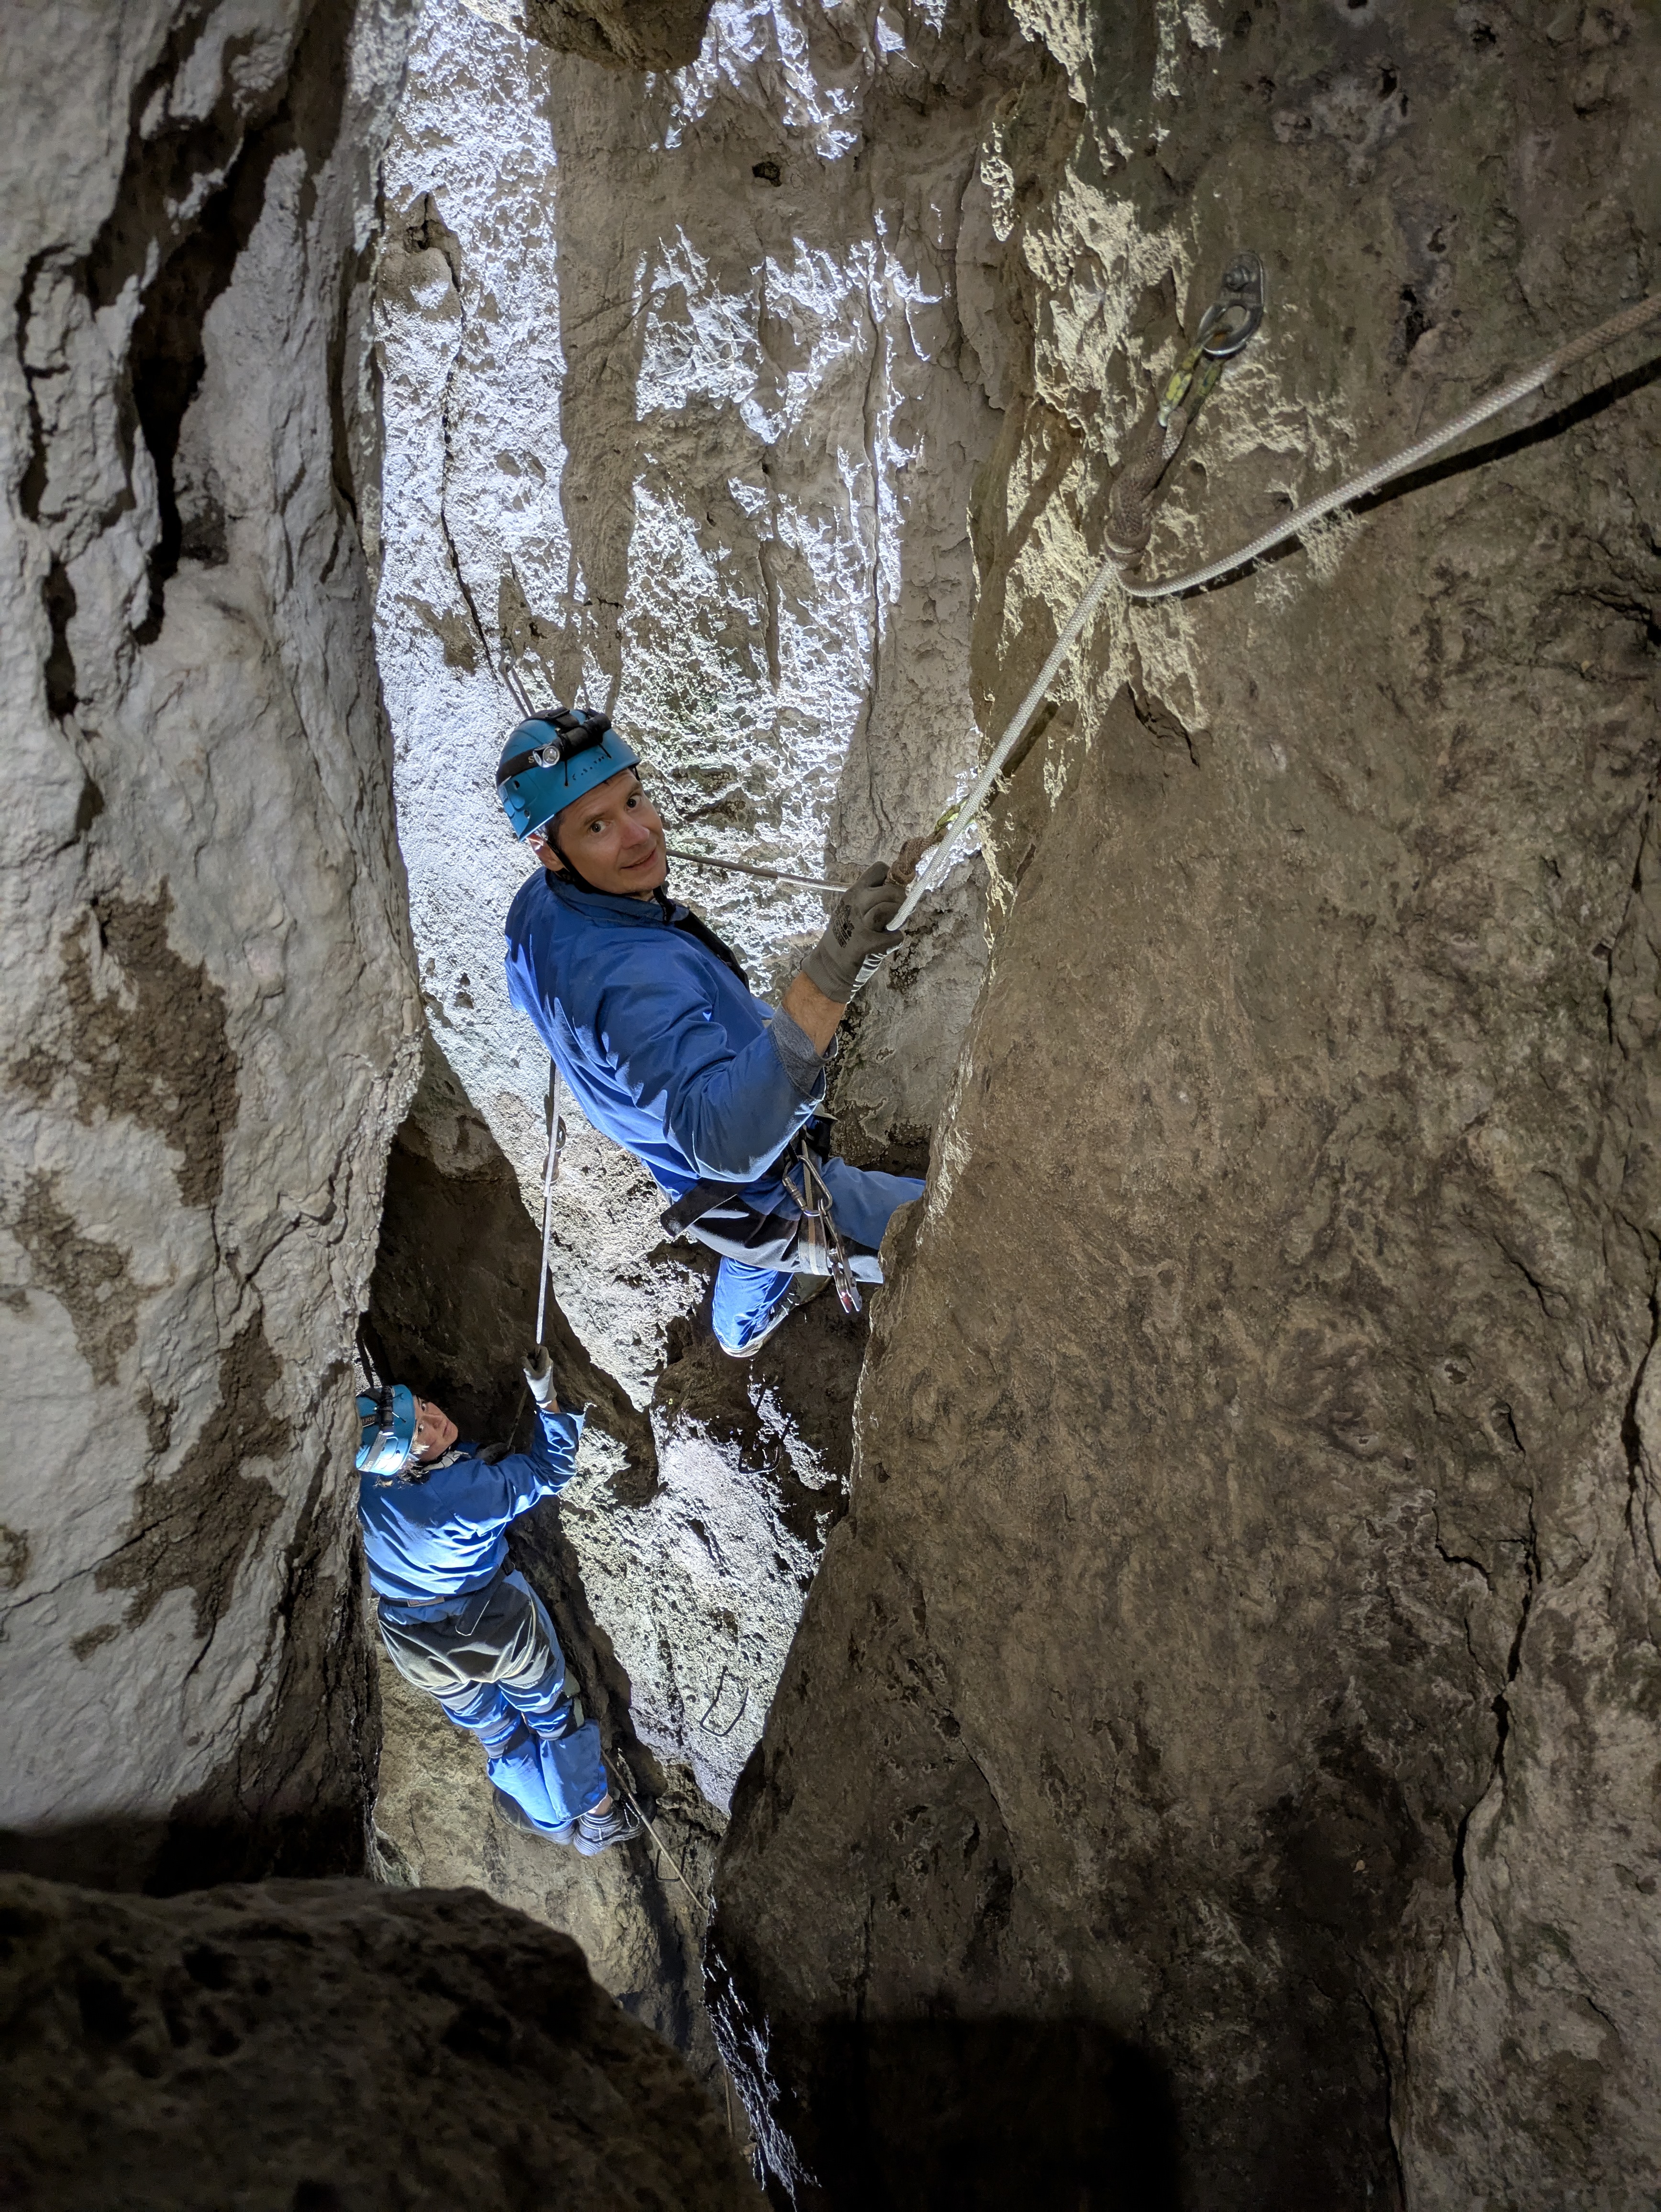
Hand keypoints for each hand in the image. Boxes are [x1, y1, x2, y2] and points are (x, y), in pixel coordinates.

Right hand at [524, 1346, 556, 1406]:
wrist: (546, 1394)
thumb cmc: (538, 1385)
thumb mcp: (530, 1374)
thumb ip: (526, 1364)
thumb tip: (522, 1357)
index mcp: (546, 1362)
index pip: (543, 1349)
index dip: (535, 1349)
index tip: (529, 1355)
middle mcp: (548, 1362)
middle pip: (539, 1353)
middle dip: (532, 1358)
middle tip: (528, 1366)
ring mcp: (547, 1365)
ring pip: (538, 1359)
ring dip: (532, 1363)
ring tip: (530, 1371)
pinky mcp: (546, 1369)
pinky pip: (539, 1363)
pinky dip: (534, 1366)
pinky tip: (533, 1373)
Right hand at [801, 863, 904, 1003]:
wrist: (828, 966)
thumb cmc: (846, 937)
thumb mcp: (853, 910)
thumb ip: (872, 899)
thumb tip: (900, 888)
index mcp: (853, 892)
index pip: (880, 869)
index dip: (892, 878)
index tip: (891, 892)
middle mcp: (855, 903)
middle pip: (891, 889)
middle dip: (900, 900)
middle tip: (895, 913)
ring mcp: (858, 923)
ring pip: (890, 908)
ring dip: (898, 918)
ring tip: (891, 927)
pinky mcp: (863, 943)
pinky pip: (893, 936)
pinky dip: (896, 939)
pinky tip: (889, 942)